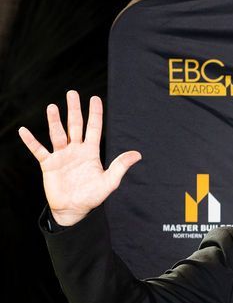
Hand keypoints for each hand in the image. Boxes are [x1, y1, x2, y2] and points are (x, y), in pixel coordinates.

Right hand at [18, 91, 140, 225]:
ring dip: (54, 121)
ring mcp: (61, 156)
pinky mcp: (48, 164)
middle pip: (75, 126)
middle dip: (74, 110)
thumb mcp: (109, 181)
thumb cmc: (92, 196)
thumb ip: (120, 166)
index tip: (95, 98)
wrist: (74, 209)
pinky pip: (38, 150)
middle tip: (72, 93)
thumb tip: (137, 154)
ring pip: (57, 134)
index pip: (93, 129)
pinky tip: (24, 131)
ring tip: (53, 107)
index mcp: (91, 153)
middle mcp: (76, 150)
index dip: (95, 114)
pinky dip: (31, 141)